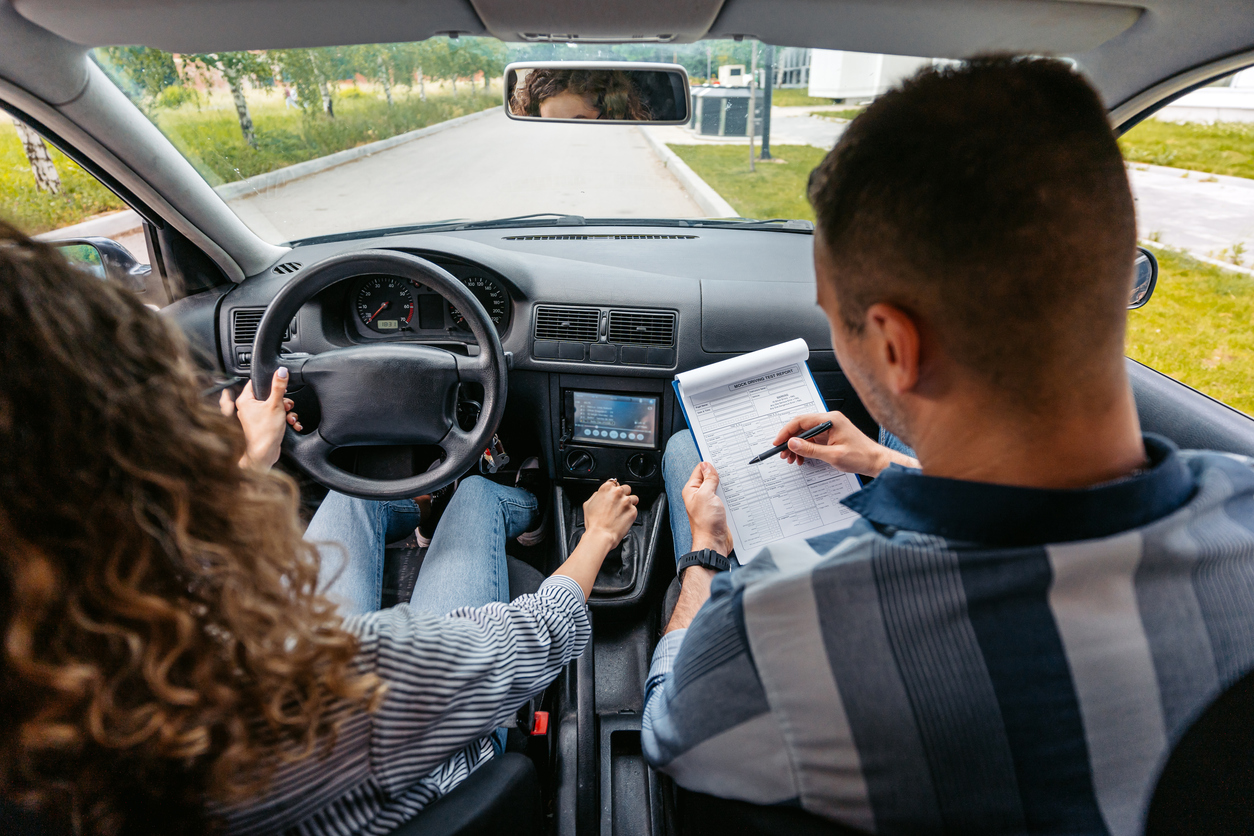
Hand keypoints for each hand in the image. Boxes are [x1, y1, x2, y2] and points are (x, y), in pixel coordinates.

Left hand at [221, 368, 300, 470]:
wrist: (265, 454)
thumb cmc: (264, 433)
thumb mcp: (276, 404)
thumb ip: (279, 386)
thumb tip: (281, 371)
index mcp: (245, 400)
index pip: (256, 382)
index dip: (270, 383)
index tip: (279, 386)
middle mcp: (248, 408)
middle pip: (269, 395)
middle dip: (282, 401)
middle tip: (285, 405)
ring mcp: (255, 417)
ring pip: (274, 406)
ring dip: (286, 411)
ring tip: (289, 417)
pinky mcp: (263, 425)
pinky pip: (275, 416)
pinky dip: (284, 419)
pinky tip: (290, 423)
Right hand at [582, 479, 638, 546]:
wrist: (600, 535)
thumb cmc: (594, 522)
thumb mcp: (588, 504)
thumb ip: (596, 495)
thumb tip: (601, 494)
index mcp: (606, 488)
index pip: (614, 482)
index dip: (613, 490)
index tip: (613, 495)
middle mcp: (618, 492)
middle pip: (626, 488)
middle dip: (624, 494)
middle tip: (619, 504)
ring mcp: (627, 501)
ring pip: (633, 498)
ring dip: (629, 503)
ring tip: (622, 511)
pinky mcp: (633, 511)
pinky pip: (634, 509)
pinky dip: (630, 513)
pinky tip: (623, 518)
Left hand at [682, 462, 732, 555]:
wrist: (714, 542)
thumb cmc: (706, 523)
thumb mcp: (706, 495)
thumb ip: (708, 479)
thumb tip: (707, 465)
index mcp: (692, 490)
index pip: (700, 470)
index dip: (709, 464)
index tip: (720, 459)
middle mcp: (699, 496)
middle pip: (710, 478)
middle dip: (719, 474)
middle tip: (729, 470)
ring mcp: (709, 503)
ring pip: (718, 488)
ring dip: (726, 485)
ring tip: (734, 481)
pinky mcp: (718, 510)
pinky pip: (724, 498)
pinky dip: (730, 495)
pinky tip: (736, 493)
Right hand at [772, 411, 913, 476]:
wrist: (876, 461)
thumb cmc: (861, 456)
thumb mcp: (833, 455)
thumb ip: (810, 449)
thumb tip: (793, 442)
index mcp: (831, 420)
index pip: (801, 421)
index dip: (787, 431)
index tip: (779, 442)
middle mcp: (830, 421)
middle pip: (802, 426)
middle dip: (790, 440)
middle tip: (783, 453)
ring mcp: (830, 428)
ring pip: (805, 434)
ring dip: (797, 446)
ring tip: (792, 458)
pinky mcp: (831, 436)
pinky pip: (812, 439)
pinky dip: (805, 448)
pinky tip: (802, 457)